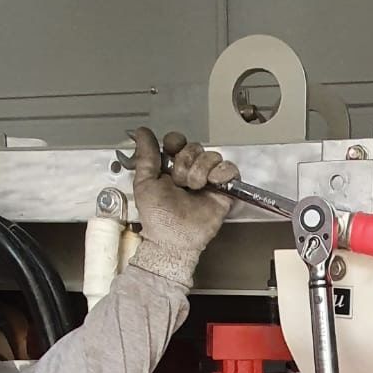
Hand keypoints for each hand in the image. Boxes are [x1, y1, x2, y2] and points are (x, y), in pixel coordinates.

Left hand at [130, 128, 239, 288]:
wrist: (173, 239)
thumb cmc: (158, 217)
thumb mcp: (144, 182)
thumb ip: (145, 156)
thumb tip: (141, 133)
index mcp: (171, 167)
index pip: (178, 141)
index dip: (175, 143)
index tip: (170, 153)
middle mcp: (190, 171)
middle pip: (195, 147)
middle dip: (185, 162)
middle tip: (179, 182)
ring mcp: (208, 180)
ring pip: (212, 156)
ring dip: (200, 171)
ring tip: (193, 188)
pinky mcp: (224, 190)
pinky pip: (230, 169)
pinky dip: (221, 173)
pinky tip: (211, 183)